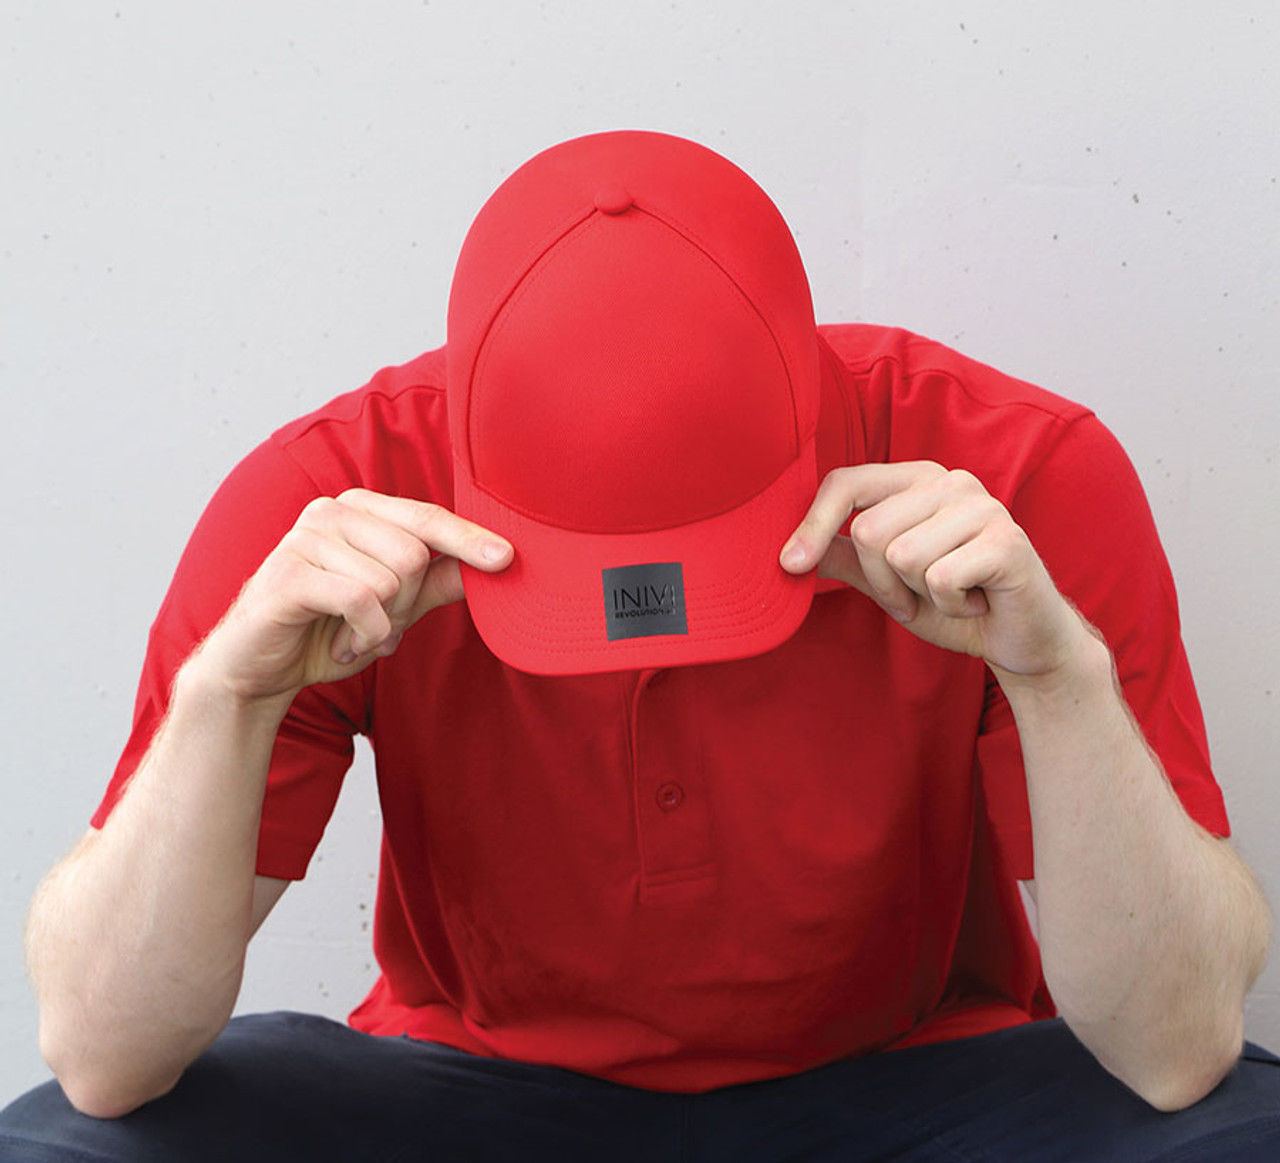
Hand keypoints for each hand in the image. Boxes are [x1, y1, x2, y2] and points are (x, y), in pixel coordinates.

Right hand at [193, 489, 512, 703]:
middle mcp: (332, 511)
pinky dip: (363, 634)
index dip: (469, 539)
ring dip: (382, 625)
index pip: (428, 518)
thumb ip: (438, 582)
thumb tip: (496, 563)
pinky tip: (340, 643)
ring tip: (351, 633)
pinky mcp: (289, 571)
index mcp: (360, 510)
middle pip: (415, 555)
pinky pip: (361, 600)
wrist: (258, 670)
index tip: (507, 557)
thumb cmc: (328, 631)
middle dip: (407, 605)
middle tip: (376, 625)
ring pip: (391, 580)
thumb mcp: (396, 609)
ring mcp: (306, 537)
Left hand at [779, 462, 1087, 679]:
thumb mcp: (885, 582)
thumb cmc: (953, 603)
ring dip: (919, 595)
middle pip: (868, 530)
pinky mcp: (1007, 540)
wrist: (1020, 639)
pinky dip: (950, 606)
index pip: (845, 482)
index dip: (812, 525)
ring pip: (902, 557)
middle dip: (883, 583)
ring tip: (953, 595)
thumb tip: (785, 551)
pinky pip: (940, 578)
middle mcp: (950, 481)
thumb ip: (843, 558)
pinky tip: (976, 601)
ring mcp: (982, 506)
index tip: (790, 565)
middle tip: (919, 595)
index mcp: (917, 480)